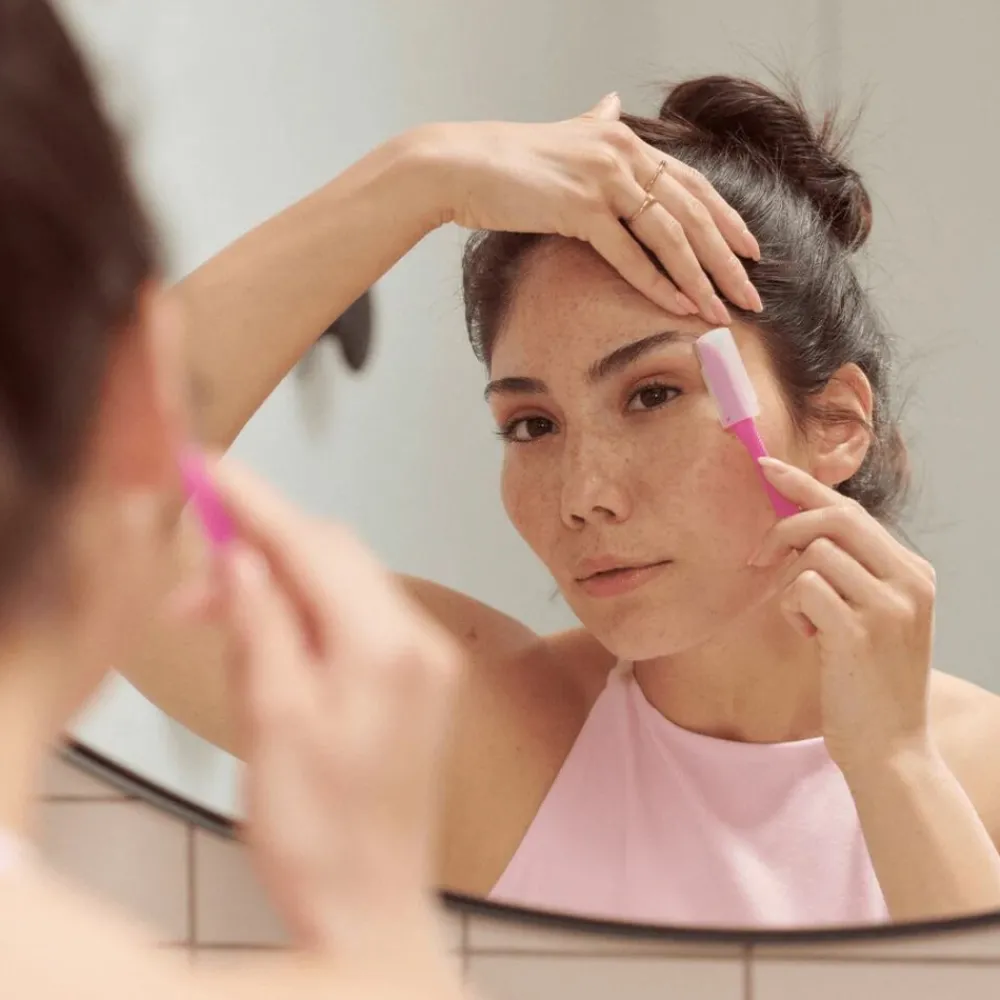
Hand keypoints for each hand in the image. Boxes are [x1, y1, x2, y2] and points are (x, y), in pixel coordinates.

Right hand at [189, 458, 460, 958]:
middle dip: (260, 550)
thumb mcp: (273, 723)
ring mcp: (424, 661)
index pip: (313, 546)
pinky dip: (307, 616)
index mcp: (386, 648)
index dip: (255, 503)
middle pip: (334, 556)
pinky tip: (267, 643)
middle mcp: (419, 642)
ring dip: (279, 587)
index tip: (209, 470)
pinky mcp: (415, 682)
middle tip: (193, 577)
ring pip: (343, 585)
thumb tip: (242, 557)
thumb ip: (261, 627)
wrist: (369, 906)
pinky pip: (356, 620)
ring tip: (217, 623)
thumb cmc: (321, 834)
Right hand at [413, 93, 762, 322]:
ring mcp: (604, 179)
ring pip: (670, 236)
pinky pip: (630, 254)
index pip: (693, 184)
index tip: (751, 254)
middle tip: (752, 297)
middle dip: (728, 261)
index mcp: (625, 139)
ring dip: (701, 280)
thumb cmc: (507, 160)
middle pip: (693, 213)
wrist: (459, 163)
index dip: (727, 221)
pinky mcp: (579, 207)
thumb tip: (610, 101)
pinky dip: (658, 284)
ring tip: (722, 313)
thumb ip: (595, 123)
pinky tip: (680, 307)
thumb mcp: (563, 134)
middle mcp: (623, 154)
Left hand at [749, 458, 935, 774]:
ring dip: (790, 587)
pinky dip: (792, 610)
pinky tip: (810, 638)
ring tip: (807, 623)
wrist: (889, 748)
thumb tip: (797, 525)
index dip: (805, 486)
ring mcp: (890, 605)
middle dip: (783, 527)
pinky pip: (802, 588)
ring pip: (812, 553)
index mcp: (913, 572)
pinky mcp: (861, 631)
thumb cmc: (867, 680)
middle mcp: (910, 581)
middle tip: (757, 557)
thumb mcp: (871, 616)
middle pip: (833, 517)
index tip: (766, 466)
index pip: (853, 511)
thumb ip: (848, 572)